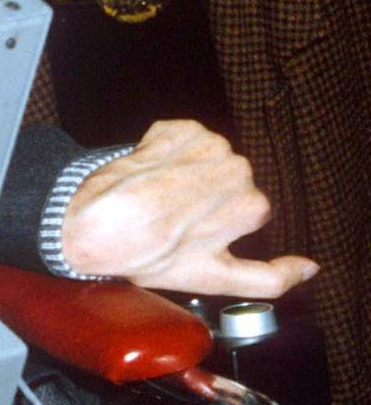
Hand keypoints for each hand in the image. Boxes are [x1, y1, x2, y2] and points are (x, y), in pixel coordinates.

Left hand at [61, 119, 315, 298]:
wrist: (94, 223)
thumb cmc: (151, 254)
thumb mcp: (216, 278)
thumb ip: (271, 277)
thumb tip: (310, 269)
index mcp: (252, 205)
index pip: (248, 210)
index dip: (218, 222)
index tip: (191, 232)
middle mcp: (237, 169)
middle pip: (230, 181)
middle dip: (204, 197)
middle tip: (171, 217)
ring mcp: (209, 144)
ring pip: (209, 159)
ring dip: (185, 173)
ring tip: (158, 195)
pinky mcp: (180, 126)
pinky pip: (184, 138)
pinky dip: (167, 152)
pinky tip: (149, 172)